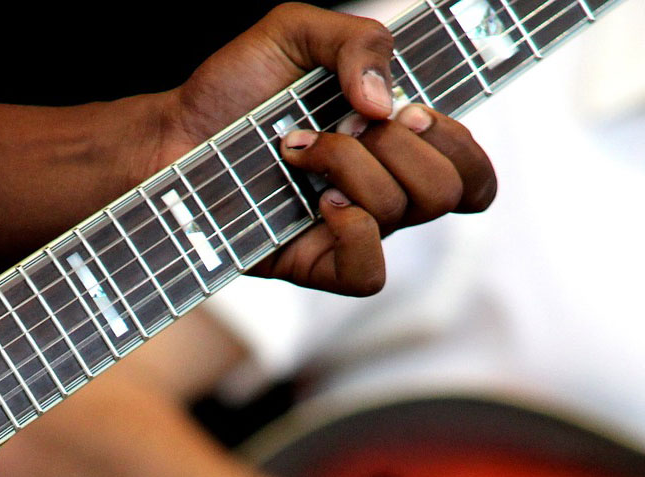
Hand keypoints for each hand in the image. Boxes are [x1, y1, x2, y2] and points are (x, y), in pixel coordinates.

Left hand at [147, 3, 497, 294]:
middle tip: (342, 124)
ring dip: (349, 165)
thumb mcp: (295, 33)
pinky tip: (318, 205)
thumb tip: (386, 104)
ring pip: (403, 212)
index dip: (456, 140)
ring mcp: (352, 231)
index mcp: (396, 144)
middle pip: (450, 188)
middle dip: (399, 144)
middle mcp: (383, 190)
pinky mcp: (317, 265)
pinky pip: (370, 275)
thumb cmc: (233, 88)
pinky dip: (355, 232)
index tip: (409, 109)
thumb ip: (357, 40)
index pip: (472, 168)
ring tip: (294, 148)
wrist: (172, 135)